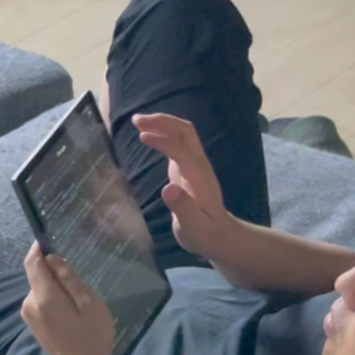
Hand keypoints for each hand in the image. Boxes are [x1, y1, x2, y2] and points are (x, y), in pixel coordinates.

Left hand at [21, 243, 114, 354]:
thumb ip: (70, 279)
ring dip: (56, 286)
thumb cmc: (92, 336)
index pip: (32, 262)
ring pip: (40, 287)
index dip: (39, 248)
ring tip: (79, 299)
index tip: (52, 239)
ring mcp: (29, 314)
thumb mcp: (89, 303)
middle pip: (37, 274)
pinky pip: (41, 300)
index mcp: (43, 296)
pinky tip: (71, 310)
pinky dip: (54, 297)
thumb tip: (53, 258)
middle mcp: (29, 303)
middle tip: (80, 279)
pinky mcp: (33, 322)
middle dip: (55, 271)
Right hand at [135, 113, 238, 261]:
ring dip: (162, 123)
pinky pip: (177, 142)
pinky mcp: (187, 168)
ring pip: (181, 133)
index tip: (143, 136)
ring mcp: (194, 164)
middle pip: (185, 131)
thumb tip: (168, 189)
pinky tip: (147, 135)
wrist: (218, 234)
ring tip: (137, 122)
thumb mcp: (193, 226)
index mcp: (198, 177)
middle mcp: (198, 165)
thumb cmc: (204, 233)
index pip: (182, 150)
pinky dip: (162, 133)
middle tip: (136, 120)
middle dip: (162, 121)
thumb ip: (183, 208)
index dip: (164, 141)